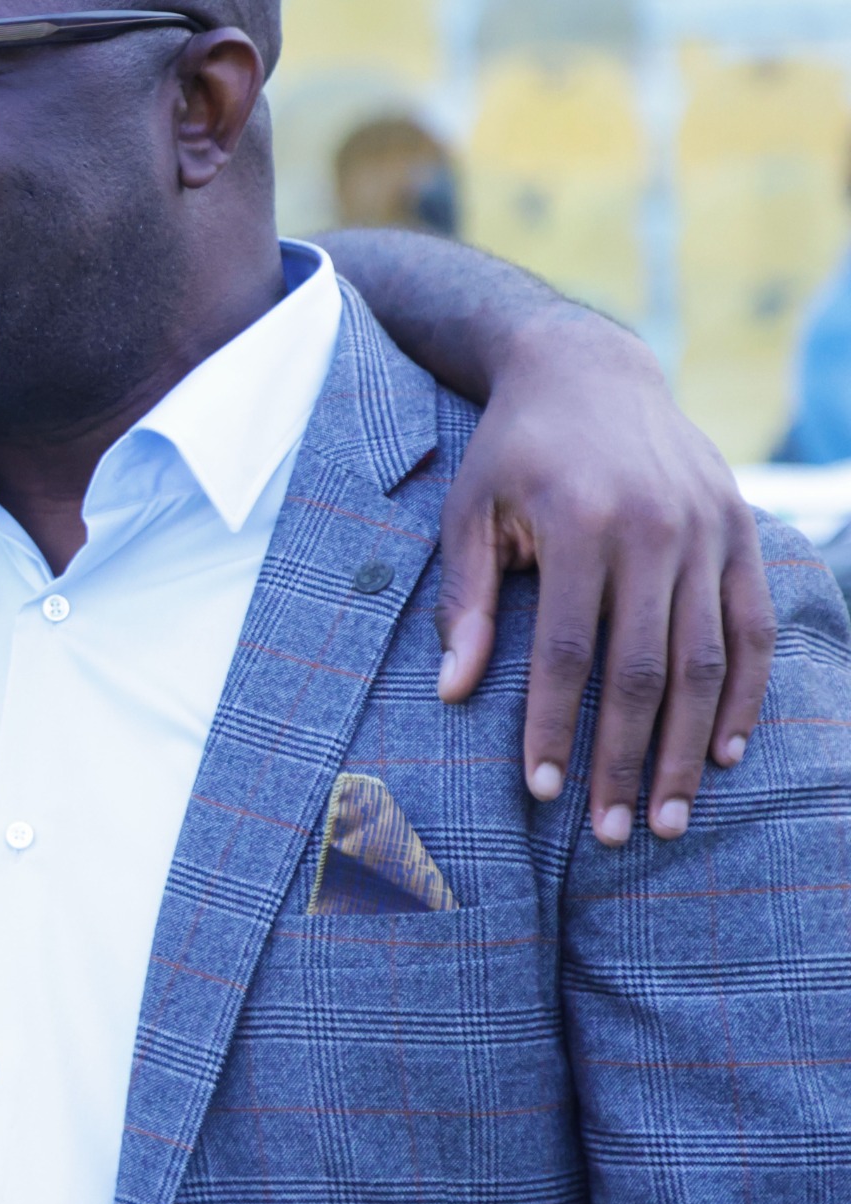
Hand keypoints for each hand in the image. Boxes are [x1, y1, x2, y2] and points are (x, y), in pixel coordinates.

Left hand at [438, 308, 774, 845]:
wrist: (588, 370)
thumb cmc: (512, 451)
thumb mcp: (469, 511)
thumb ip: (466, 600)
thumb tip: (451, 692)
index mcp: (579, 522)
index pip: (568, 650)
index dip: (555, 726)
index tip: (543, 790)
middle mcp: (654, 529)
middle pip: (645, 671)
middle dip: (628, 760)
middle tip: (615, 833)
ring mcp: (709, 531)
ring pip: (707, 662)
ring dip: (688, 747)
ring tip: (668, 816)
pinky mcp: (742, 534)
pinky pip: (752, 629)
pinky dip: (744, 695)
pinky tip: (722, 751)